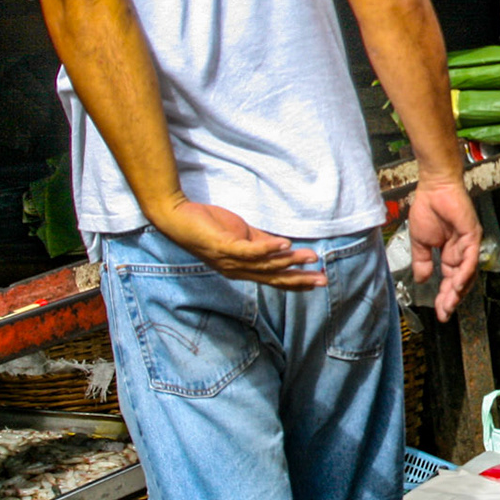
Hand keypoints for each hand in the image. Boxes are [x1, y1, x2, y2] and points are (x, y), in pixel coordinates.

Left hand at [154, 199, 324, 288]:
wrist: (178, 217)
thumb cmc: (207, 225)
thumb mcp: (241, 235)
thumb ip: (261, 242)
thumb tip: (285, 245)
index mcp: (242, 268)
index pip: (273, 279)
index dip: (295, 282)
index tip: (316, 282)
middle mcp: (237, 270)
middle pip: (273, 278)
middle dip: (299, 279)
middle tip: (322, 281)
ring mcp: (230, 260)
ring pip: (265, 265)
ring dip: (290, 262)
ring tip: (311, 257)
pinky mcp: (223, 246)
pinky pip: (249, 251)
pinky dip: (269, 248)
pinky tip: (286, 244)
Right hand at [407, 178, 481, 321]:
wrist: (433, 188)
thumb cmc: (428, 210)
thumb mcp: (420, 243)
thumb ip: (422, 262)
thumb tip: (421, 280)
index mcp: (451, 254)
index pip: (450, 281)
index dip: (444, 298)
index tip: (439, 313)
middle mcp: (462, 252)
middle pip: (461, 282)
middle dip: (452, 299)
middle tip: (444, 314)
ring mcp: (469, 244)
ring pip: (468, 273)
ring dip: (459, 290)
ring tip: (449, 304)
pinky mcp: (472, 235)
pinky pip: (471, 258)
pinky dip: (465, 272)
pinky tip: (457, 284)